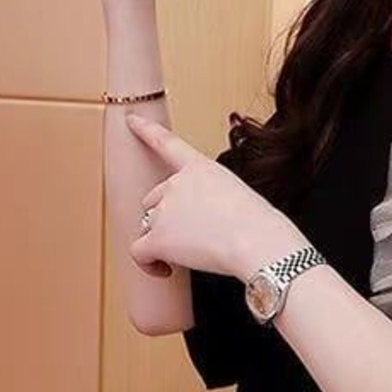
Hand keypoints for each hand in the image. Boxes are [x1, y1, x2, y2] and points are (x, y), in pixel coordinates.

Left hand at [126, 113, 306, 280]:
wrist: (258, 241)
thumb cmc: (261, 225)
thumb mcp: (239, 197)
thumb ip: (213, 201)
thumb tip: (204, 227)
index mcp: (200, 168)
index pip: (168, 143)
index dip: (146, 130)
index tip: (130, 120)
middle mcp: (176, 184)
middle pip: (155, 200)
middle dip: (167, 219)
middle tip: (191, 238)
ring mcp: (164, 210)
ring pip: (148, 227)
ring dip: (163, 241)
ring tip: (188, 256)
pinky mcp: (158, 238)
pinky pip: (139, 252)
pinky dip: (149, 264)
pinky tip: (164, 270)